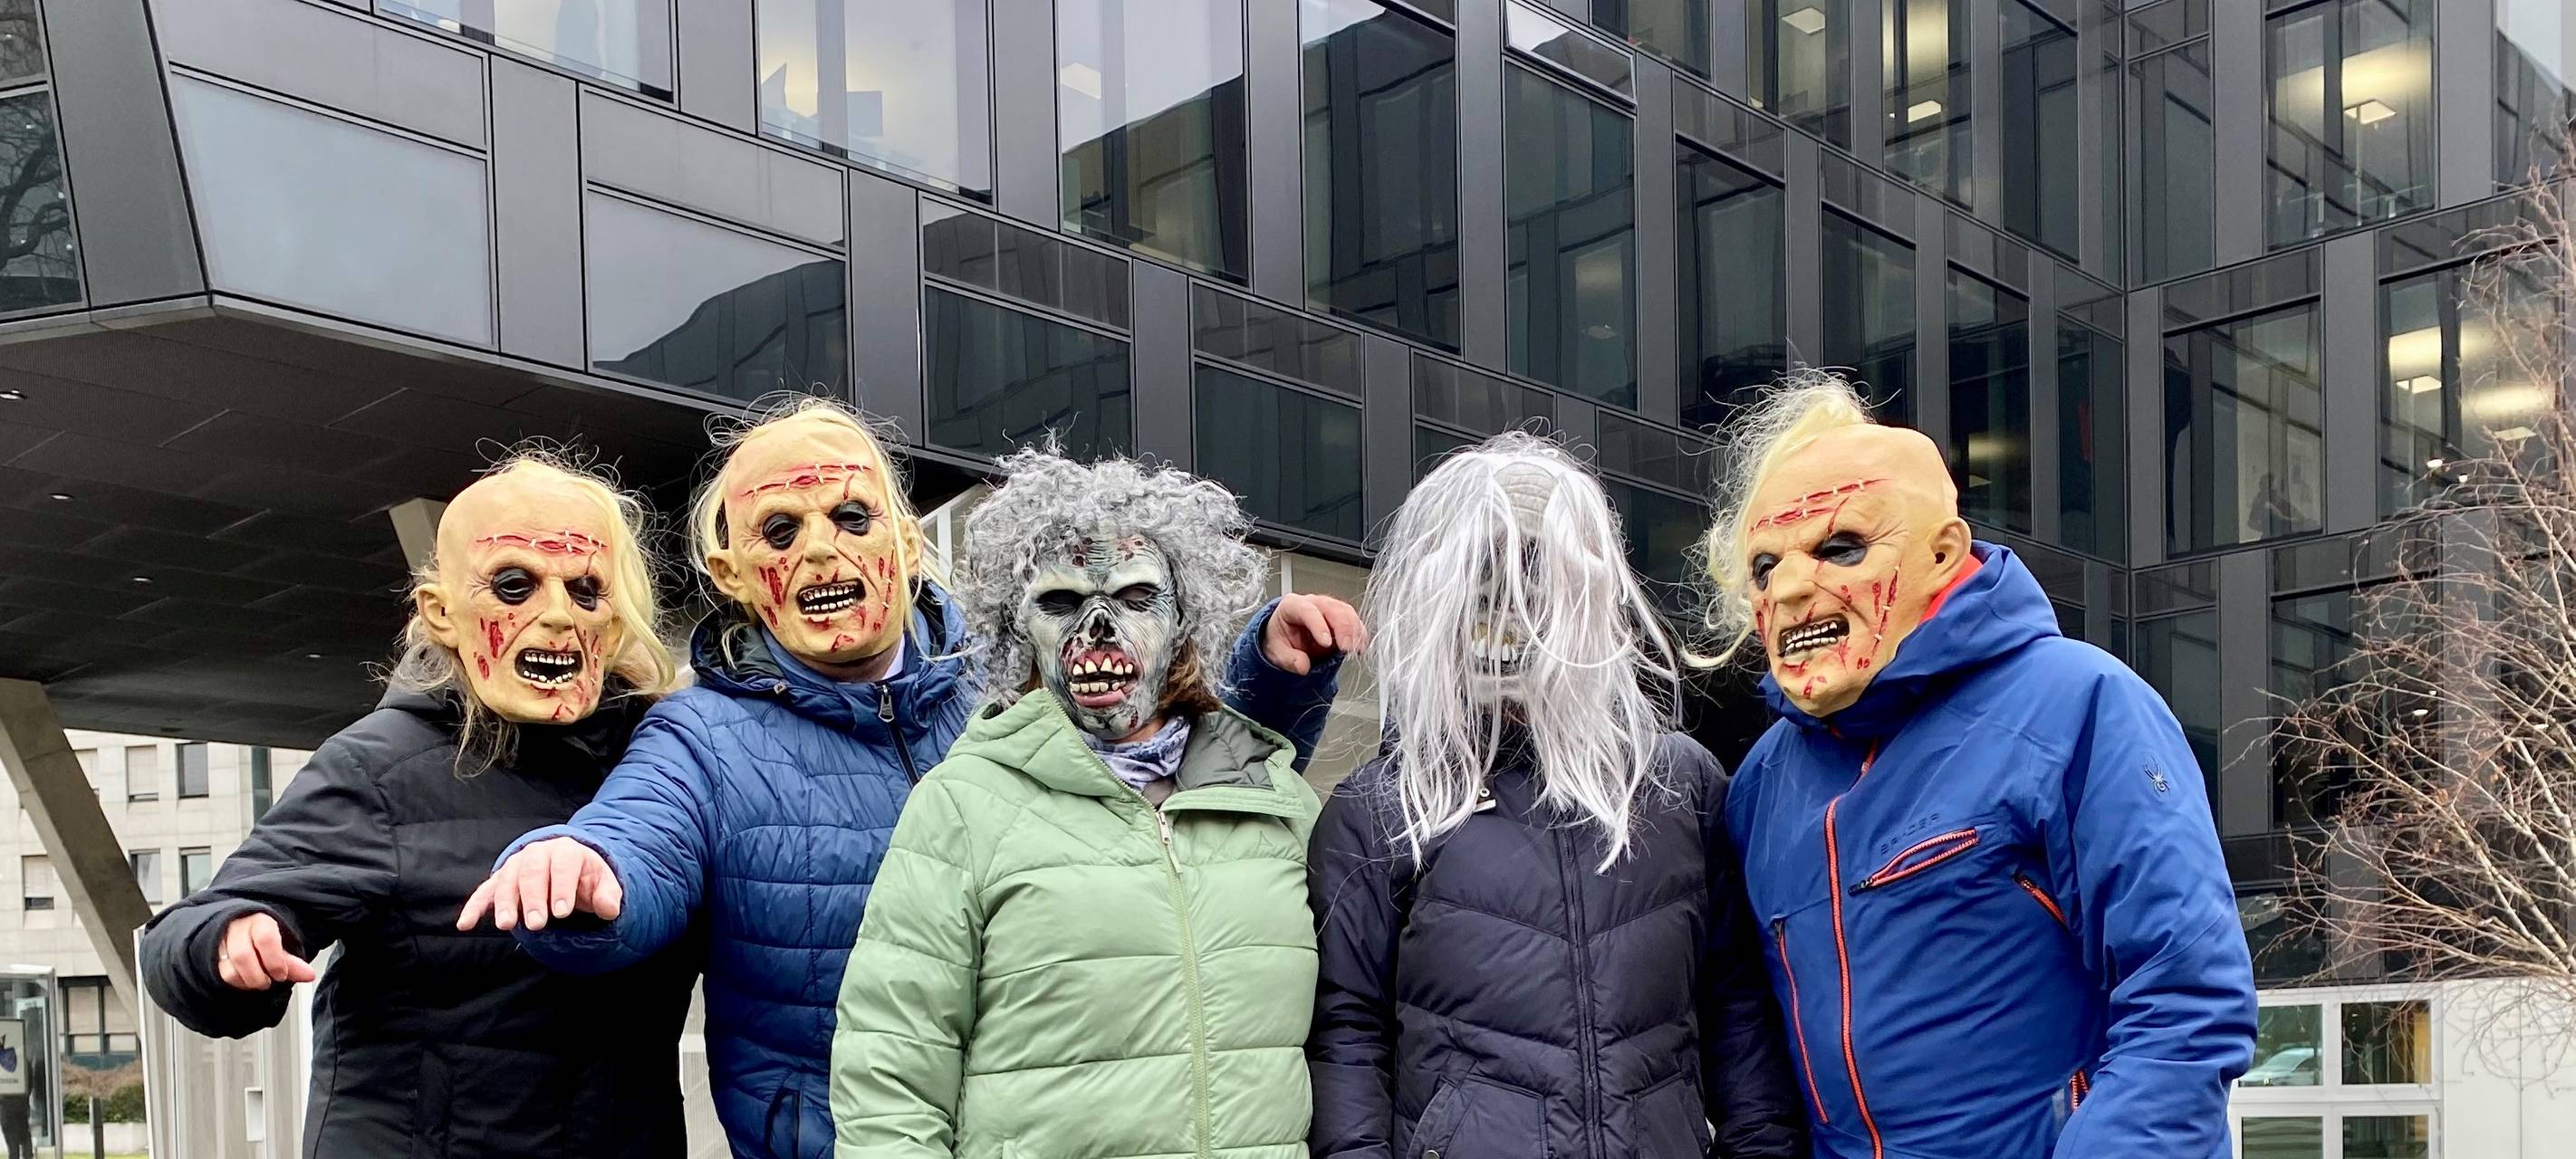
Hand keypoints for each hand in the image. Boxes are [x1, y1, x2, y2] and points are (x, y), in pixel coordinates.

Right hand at [215, 912, 315, 991]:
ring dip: (247, 982)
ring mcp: (222, 941)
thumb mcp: (282, 945)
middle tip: (269, 982)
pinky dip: (236, 983)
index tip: (281, 975)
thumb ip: (293, 962)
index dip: (274, 961)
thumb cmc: (263, 937)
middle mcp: (237, 928)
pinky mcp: (212, 954)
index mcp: (259, 921)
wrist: (240, 928)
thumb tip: (309, 975)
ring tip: (259, 982)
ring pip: (229, 968)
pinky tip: (246, 981)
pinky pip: (221, 974)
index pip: (265, 939)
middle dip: (259, 976)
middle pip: (243, 956)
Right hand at [456, 837, 622, 931]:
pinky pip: (485, 890)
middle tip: (536, 924)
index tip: (561, 913)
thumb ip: (608, 895)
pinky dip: (475, 906)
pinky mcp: (502, 879)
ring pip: (507, 879)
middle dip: (532, 898)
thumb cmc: (586, 877)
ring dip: (505, 902)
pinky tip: (465, 924)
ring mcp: (517, 864)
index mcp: (566, 850)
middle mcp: (538, 852)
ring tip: (506, 925)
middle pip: (532, 872)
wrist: (569, 866)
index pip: (563, 865)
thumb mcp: (604, 883)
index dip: (561, 888)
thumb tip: (609, 909)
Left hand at [1262, 592, 1369, 674]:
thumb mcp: (1276, 651)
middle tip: (1346, 647)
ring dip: (1354, 631)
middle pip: (1331, 608)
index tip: (1325, 643)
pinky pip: (1354, 621)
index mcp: (1292, 605)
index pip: (1307, 610)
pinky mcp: (1341, 617)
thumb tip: (1302, 666)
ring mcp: (1328, 608)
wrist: (1287, 638)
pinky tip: (1359, 646)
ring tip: (1355, 649)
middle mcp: (1312, 603)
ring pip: (1346, 612)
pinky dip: (1359, 634)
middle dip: (1342, 628)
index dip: (1318, 626)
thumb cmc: (1281, 638)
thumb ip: (1288, 659)